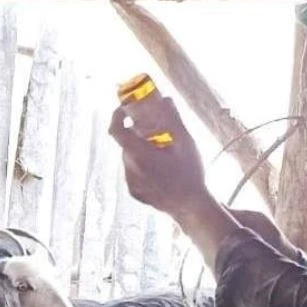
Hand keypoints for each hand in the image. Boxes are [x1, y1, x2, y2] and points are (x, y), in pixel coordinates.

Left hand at [109, 98, 208, 216]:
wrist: (190, 206)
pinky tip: (161, 170)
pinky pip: (133, 173)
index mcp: (139, 154)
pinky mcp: (135, 193)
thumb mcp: (185, 142)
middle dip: (136, 134)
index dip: (117, 116)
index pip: (116, 130)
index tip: (126, 110)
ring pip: (130, 159)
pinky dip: (142, 166)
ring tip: (162, 153)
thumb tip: (166, 100)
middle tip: (153, 130)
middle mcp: (130, 169)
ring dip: (141, 151)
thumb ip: (173, 119)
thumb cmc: (189, 173)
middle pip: (126, 144)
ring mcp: (131, 183)